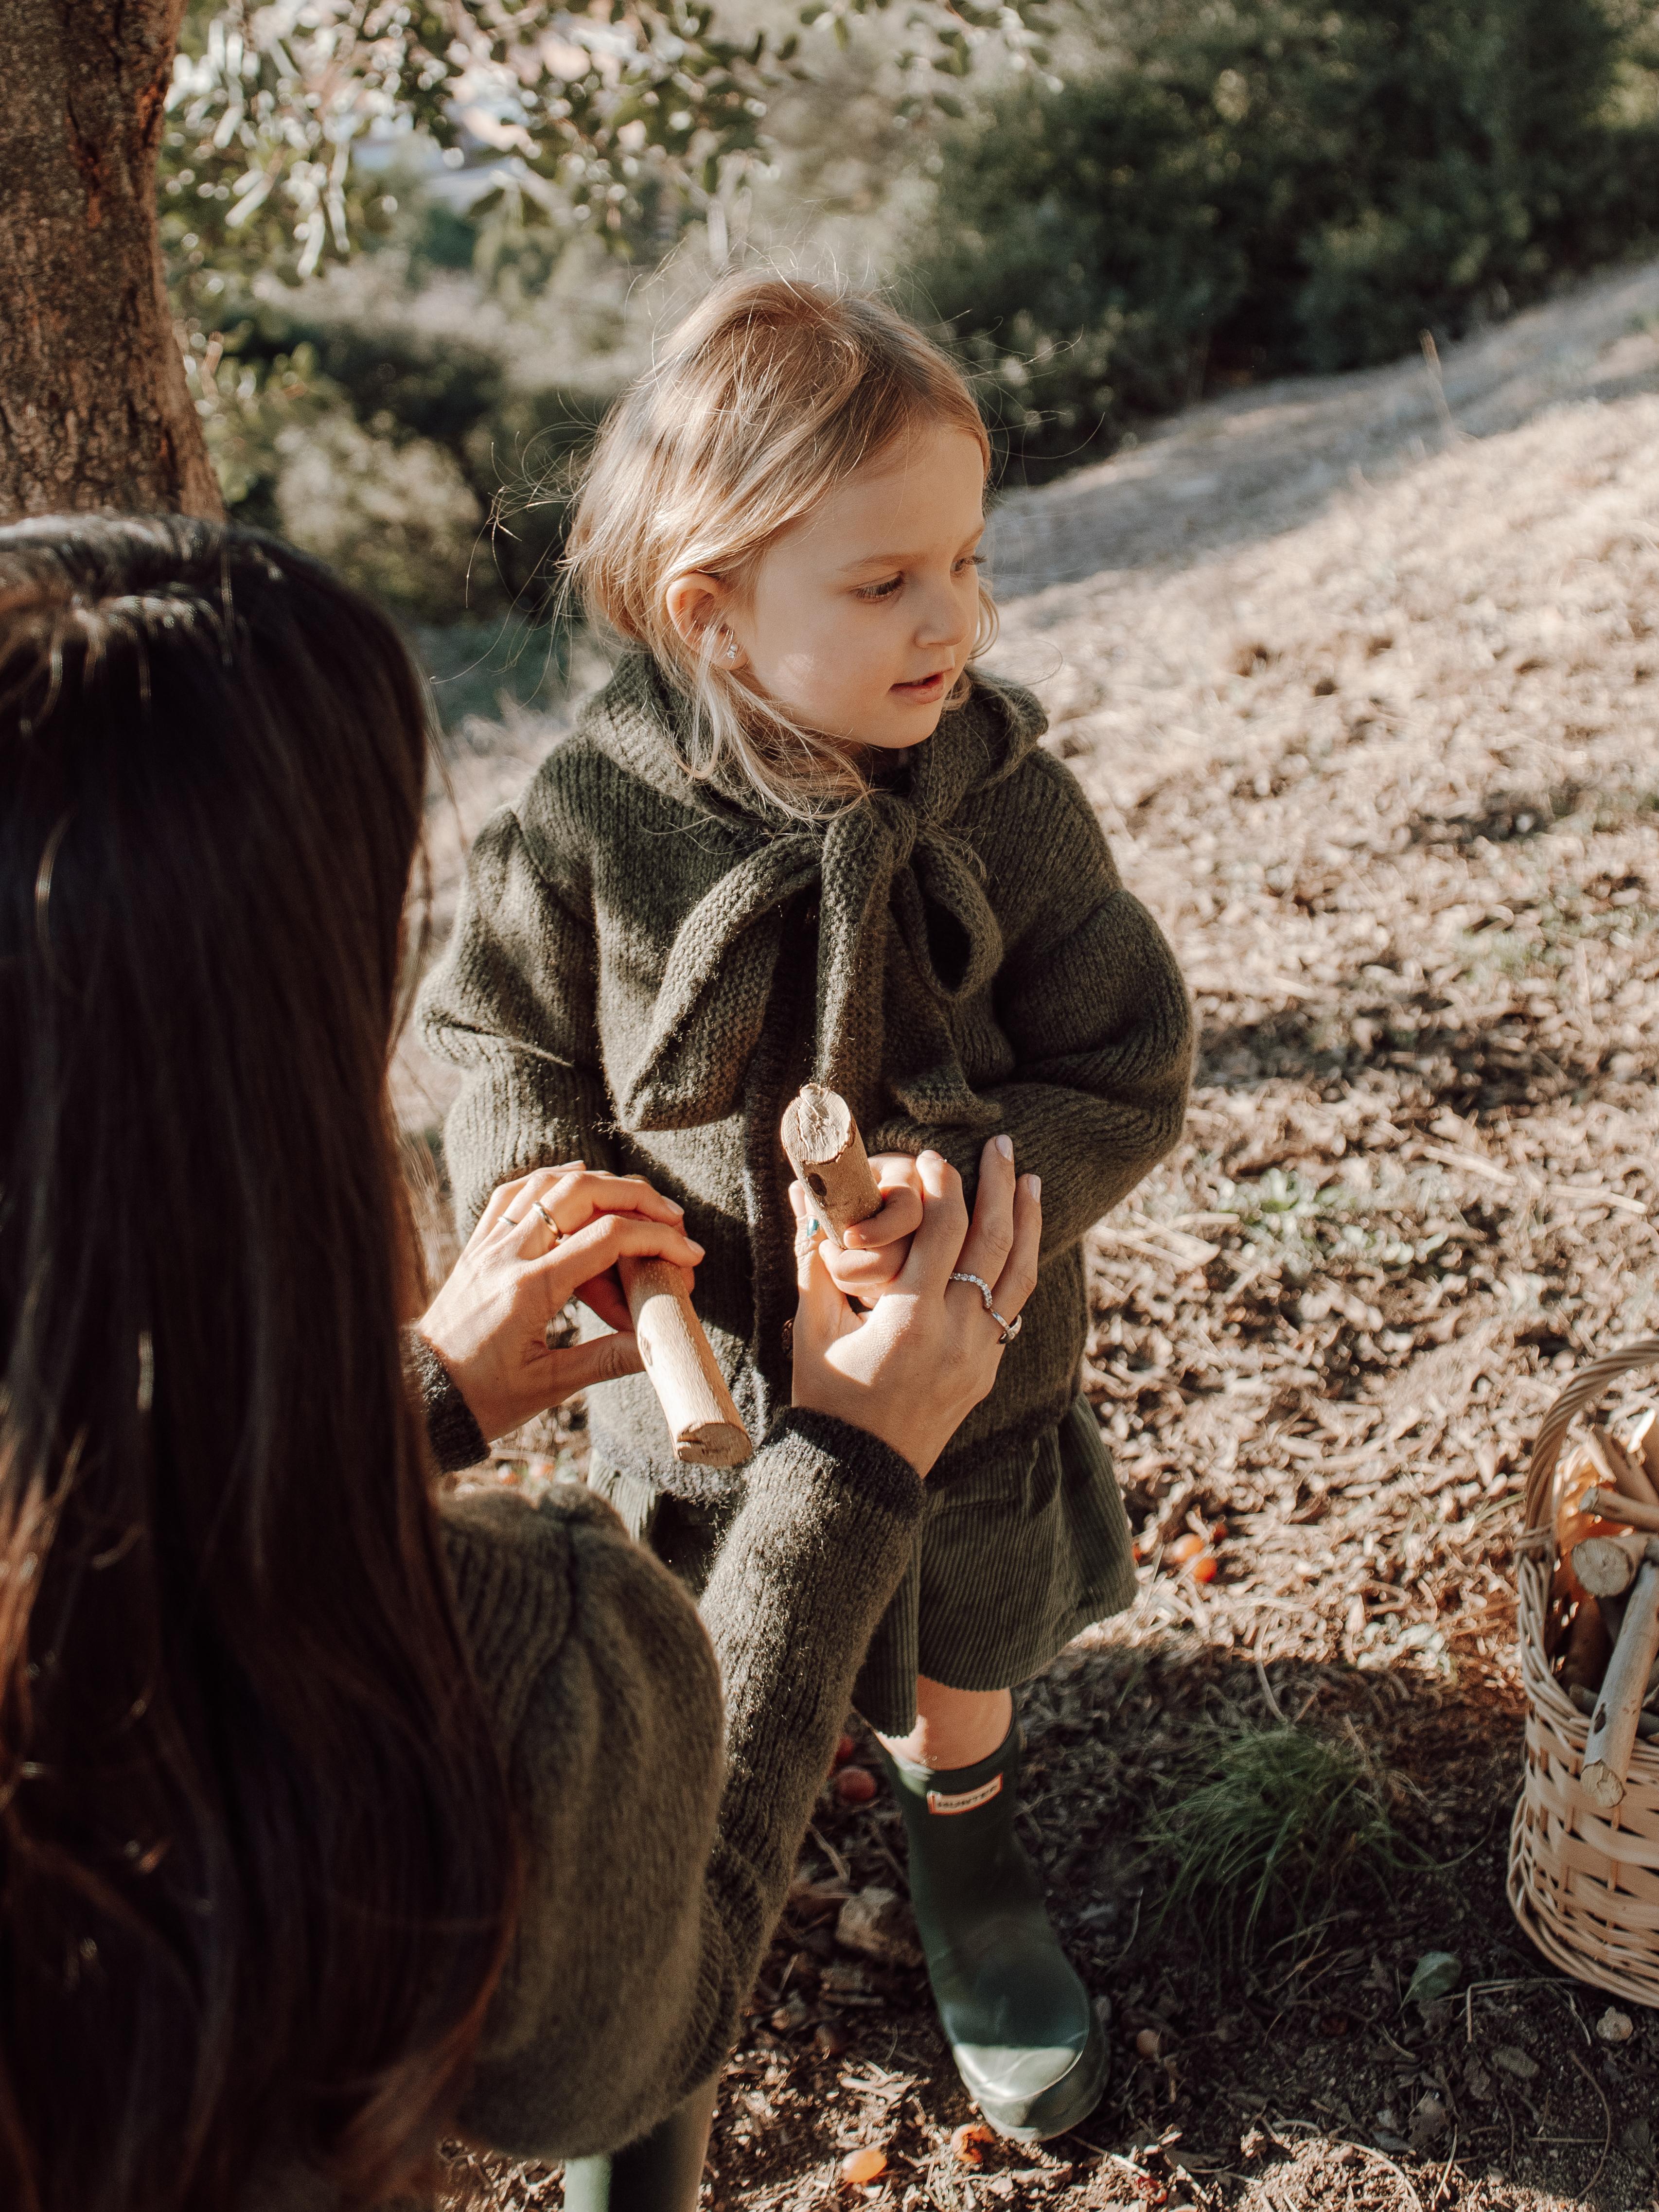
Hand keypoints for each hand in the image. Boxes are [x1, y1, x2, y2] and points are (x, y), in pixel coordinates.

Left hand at [419, 1166, 704, 1443]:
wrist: (418, 1396)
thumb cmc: (480, 1399)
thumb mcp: (548, 1387)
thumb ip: (607, 1360)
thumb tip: (659, 1345)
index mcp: (529, 1290)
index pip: (607, 1238)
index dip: (657, 1240)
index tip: (689, 1257)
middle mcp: (507, 1255)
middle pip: (582, 1192)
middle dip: (637, 1197)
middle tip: (672, 1220)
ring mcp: (488, 1245)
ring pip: (548, 1183)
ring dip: (598, 1184)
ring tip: (634, 1206)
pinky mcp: (477, 1246)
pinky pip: (513, 1194)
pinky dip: (551, 1184)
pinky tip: (576, 1192)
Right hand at [789, 1136, 1040, 1477]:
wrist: (860, 1473)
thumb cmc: (827, 1398)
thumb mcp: (812, 1327)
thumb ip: (814, 1260)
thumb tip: (801, 1198)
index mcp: (911, 1319)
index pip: (942, 1230)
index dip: (940, 1185)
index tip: (931, 1156)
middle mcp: (956, 1334)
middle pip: (992, 1242)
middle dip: (998, 1186)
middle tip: (1000, 1144)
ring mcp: (980, 1354)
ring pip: (1019, 1275)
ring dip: (1027, 1222)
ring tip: (1030, 1181)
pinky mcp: (987, 1369)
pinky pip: (1012, 1307)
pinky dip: (1018, 1267)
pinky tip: (1018, 1242)